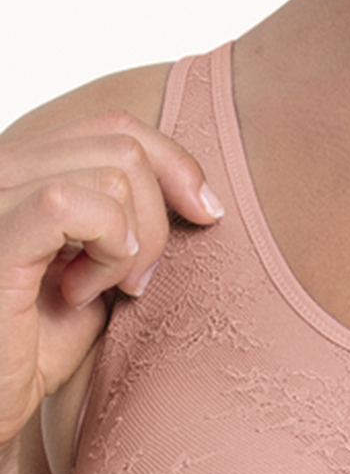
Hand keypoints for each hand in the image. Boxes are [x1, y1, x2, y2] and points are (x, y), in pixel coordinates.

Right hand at [0, 109, 223, 444]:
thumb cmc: (34, 345)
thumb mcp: (99, 272)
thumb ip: (130, 224)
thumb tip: (196, 197)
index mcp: (25, 168)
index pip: (117, 128)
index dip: (176, 165)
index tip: (207, 216)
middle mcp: (2, 166)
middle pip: (124, 145)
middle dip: (159, 219)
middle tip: (135, 283)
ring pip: (113, 171)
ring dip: (132, 244)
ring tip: (100, 291)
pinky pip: (71, 203)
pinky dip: (104, 249)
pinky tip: (82, 292)